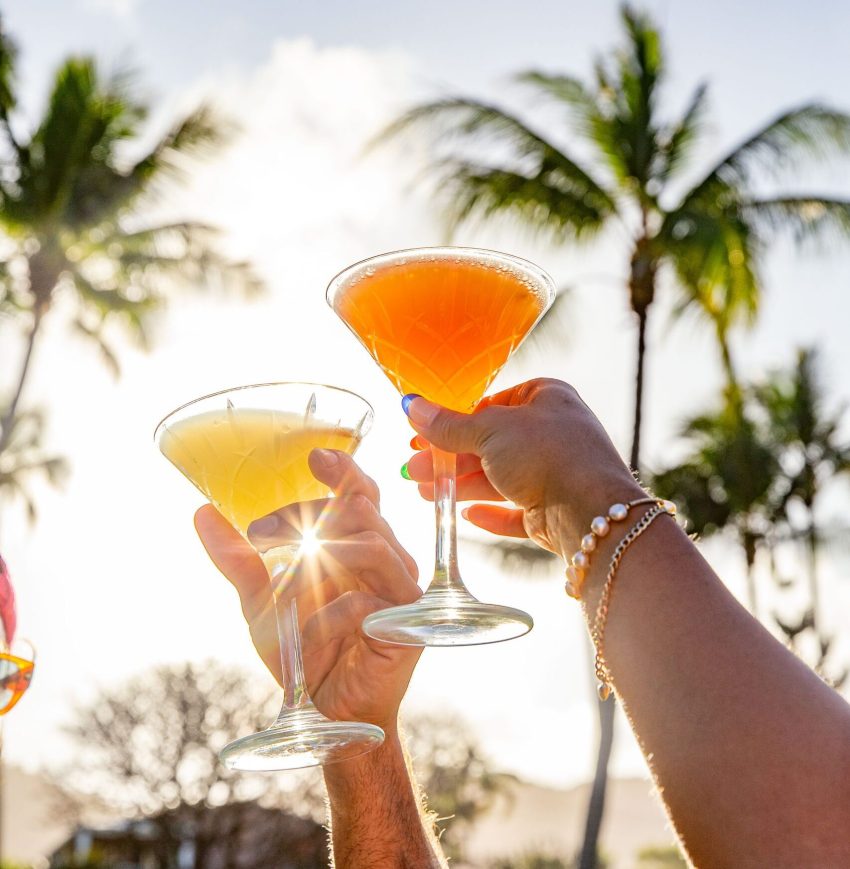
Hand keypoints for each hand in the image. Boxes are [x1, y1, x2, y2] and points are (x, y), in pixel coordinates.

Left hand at [195, 449, 421, 730]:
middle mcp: (387, 559)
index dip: (343, 468)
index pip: (362, 491)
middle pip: (361, 508)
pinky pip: (365, 603)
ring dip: (316, 556)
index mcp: (361, 543)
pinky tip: (305, 633)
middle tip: (258, 532)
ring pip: (370, 544)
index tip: (310, 456)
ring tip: (279, 580)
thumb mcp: (261, 601)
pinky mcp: (405, 628)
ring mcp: (400, 591)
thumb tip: (202, 512)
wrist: (327, 713)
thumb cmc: (304, 650)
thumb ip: (239, 559)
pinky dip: (325, 616)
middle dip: (308, 512)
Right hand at [402, 378, 644, 555]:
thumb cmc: (547, 454)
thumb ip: (449, 425)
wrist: (591, 511)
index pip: (492, 404)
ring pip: (499, 479)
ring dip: (462, 486)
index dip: (455, 421)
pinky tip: (466, 515)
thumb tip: (411, 406)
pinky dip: (490, 513)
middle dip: (451, 459)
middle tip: (414, 470)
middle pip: (490, 445)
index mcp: (546, 398)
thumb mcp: (489, 431)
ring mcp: (555, 473)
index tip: (422, 436)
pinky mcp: (554, 510)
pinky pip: (515, 511)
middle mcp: (553, 433)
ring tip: (426, 494)